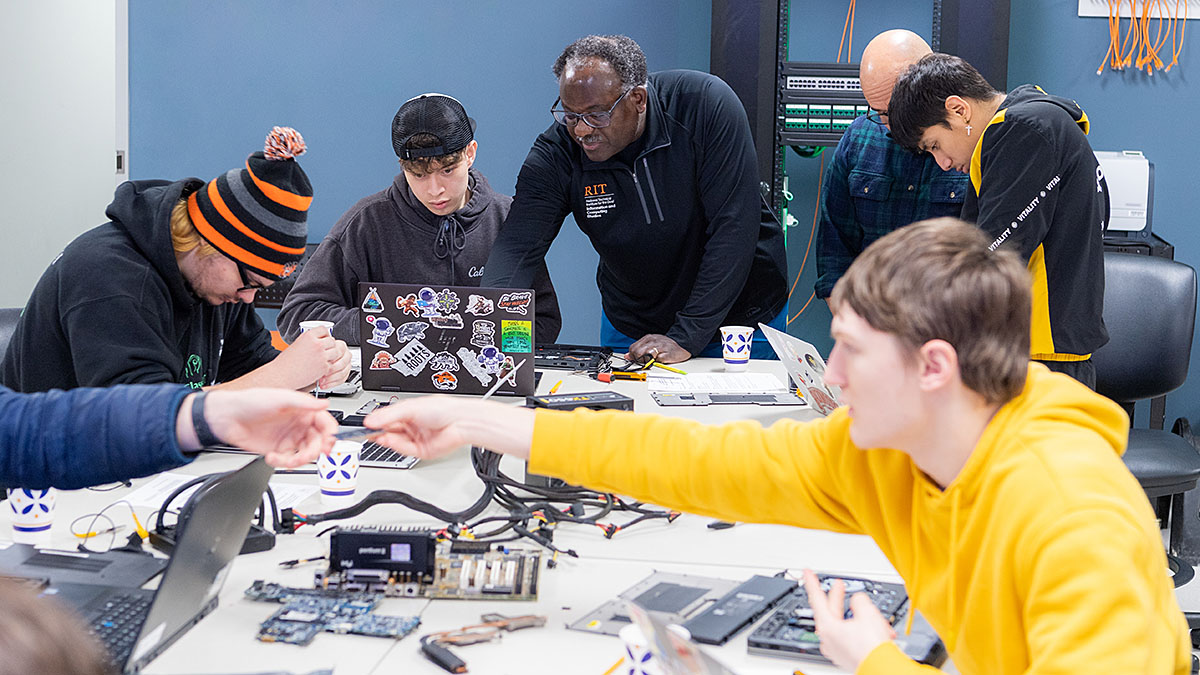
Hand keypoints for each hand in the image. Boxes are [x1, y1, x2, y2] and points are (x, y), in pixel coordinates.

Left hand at [192, 389, 336, 467]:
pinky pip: (288, 460)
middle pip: (318, 442)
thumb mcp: (280, 398)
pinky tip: (273, 457)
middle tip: (309, 455)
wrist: (226, 418)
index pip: (325, 422)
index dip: (330, 433)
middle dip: (315, 451)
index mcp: (302, 410)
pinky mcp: (278, 450)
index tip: (329, 442)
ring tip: (288, 460)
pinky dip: (283, 462)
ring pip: (305, 454)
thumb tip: (325, 404)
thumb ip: (304, 402)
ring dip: (299, 459)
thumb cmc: (250, 402)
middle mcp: (298, 424)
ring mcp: (288, 438)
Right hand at [273, 327, 348, 390]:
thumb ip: (310, 341)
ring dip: (331, 356)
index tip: (324, 339)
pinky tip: (319, 368)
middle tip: (325, 351)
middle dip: (329, 346)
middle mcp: (317, 344)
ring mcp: (322, 356)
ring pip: (336, 352)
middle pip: (332, 341)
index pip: (324, 330)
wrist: (281, 375)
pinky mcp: (324, 367)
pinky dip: (327, 366)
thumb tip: (321, 340)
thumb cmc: (286, 362)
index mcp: (309, 336)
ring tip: (322, 360)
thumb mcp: (297, 344)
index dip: (325, 335)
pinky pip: (332, 364)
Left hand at [316, 336, 351, 388]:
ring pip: (342, 373)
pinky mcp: (345, 373)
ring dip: (330, 379)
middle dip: (331, 371)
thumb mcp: (317, 350)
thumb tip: (322, 360)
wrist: (314, 361)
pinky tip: (324, 385)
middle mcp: (345, 355)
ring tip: (321, 381)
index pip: (339, 352)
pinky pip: (342, 380)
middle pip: (342, 363)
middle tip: (321, 375)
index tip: (322, 365)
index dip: (330, 359)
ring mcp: (346, 364)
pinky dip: (332, 384)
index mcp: (341, 346)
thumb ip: (321, 353)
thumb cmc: (315, 355)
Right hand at [364, 396, 534, 460]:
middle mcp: (412, 425)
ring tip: (379, 436)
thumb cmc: (444, 409)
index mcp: (409, 413)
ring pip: (395, 442)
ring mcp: (417, 438)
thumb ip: (388, 415)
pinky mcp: (422, 451)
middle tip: (365, 433)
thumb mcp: (410, 407)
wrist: (461, 422)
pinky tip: (390, 441)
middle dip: (378, 433)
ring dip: (386, 440)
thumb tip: (370, 420)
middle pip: (389, 432)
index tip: (363, 425)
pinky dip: (396, 446)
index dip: (375, 423)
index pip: (387, 419)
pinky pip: (405, 451)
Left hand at [627, 334, 689, 364]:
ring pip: (644, 356)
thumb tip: (627, 356)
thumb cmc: (666, 347)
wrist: (683, 345)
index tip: (636, 360)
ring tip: (653, 361)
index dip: (633, 356)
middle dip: (639, 359)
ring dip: (647, 361)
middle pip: (637, 352)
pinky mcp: (666, 353)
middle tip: (646, 361)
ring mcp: (659, 346)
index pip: (633, 348)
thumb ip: (639, 350)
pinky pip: (656, 360)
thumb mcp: (651, 345)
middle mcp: (652, 341)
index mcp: (648, 338)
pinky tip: (660, 360)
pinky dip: (656, 362)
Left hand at [802, 569, 895, 670]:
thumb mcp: (867, 613)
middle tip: (838, 584)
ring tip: (871, 613)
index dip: (812, 583)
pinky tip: (876, 628)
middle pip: (830, 612)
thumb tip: (858, 601)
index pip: (816, 599)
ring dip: (858, 616)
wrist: (884, 670)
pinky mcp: (848, 656)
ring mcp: (837, 649)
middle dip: (837, 597)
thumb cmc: (872, 647)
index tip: (806, 573)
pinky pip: (852, 637)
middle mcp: (829, 639)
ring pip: (845, 625)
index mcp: (827, 627)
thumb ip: (859, 600)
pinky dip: (862, 629)